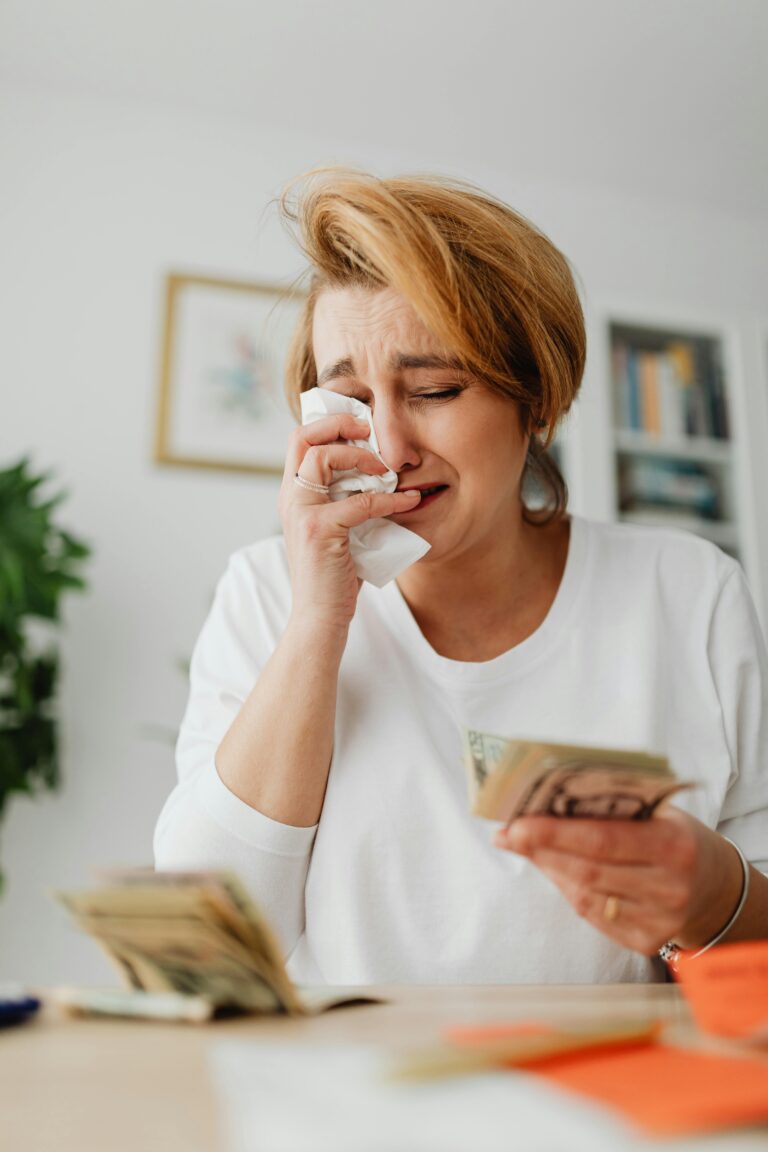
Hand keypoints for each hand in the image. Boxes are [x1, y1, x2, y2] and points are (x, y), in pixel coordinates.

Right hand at [279, 413, 420, 631]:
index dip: (329, 424)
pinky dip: (389, 499)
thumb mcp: (336, 530)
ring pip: (324, 458)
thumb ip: (346, 501)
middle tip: (372, 432)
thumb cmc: (333, 576)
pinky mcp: (319, 530)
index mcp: (293, 495)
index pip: (299, 440)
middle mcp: (291, 498)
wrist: (320, 618)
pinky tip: (408, 501)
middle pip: (304, 437)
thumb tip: (379, 476)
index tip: (362, 428)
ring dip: (362, 457)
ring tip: (387, 471)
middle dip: (340, 425)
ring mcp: (301, 513)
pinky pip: (360, 500)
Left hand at [494, 807, 743, 954]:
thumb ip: (610, 810)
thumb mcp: (657, 814)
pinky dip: (568, 890)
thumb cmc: (674, 837)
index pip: (602, 839)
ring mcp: (658, 921)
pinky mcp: (646, 943)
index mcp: (674, 846)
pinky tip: (556, 870)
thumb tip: (544, 803)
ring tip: (525, 846)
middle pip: (587, 871)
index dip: (555, 832)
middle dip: (541, 850)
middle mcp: (669, 888)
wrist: (715, 888)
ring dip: (549, 868)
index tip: (517, 822)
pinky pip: (592, 916)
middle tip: (508, 833)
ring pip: (584, 896)